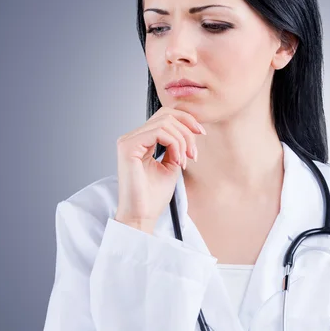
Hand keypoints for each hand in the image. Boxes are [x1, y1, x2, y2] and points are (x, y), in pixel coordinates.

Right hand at [114, 106, 205, 232]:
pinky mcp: (128, 147)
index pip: (164, 116)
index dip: (186, 120)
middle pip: (166, 115)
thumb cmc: (153, 196)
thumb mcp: (171, 164)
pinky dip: (175, 144)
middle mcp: (131, 137)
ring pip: (165, 123)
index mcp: (140, 140)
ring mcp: (128, 141)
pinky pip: (159, 132)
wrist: (142, 216)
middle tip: (194, 153)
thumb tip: (188, 129)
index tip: (201, 133)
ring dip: (183, 140)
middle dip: (187, 130)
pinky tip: (178, 161)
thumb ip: (176, 145)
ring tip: (186, 160)